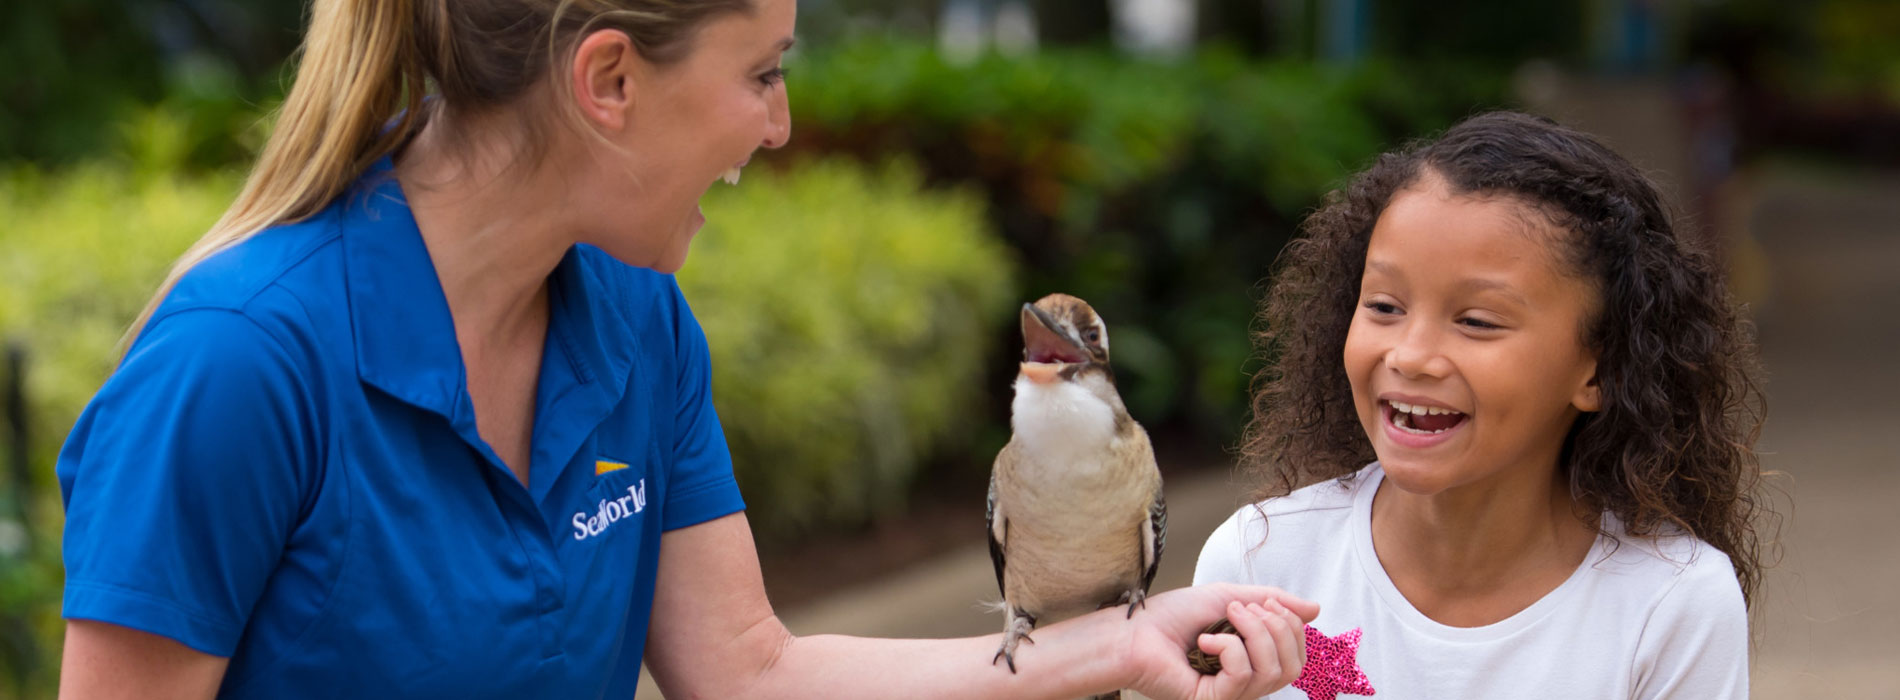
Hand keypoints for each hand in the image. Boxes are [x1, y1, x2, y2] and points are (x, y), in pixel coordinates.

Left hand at [1115, 584, 1316, 699]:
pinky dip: (1228, 648)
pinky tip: (1203, 641)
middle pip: (1293, 668)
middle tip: (1241, 610)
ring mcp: (1230, 695)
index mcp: (1253, 661)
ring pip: (1272, 672)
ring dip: (1252, 632)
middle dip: (1277, 629)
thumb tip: (1315, 609)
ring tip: (1224, 618)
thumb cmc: (1174, 616)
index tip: (1265, 603)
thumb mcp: (1229, 597)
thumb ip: (1272, 602)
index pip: (1297, 656)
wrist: (1134, 630)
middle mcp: (1246, 683)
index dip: (1291, 626)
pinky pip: (1242, 676)